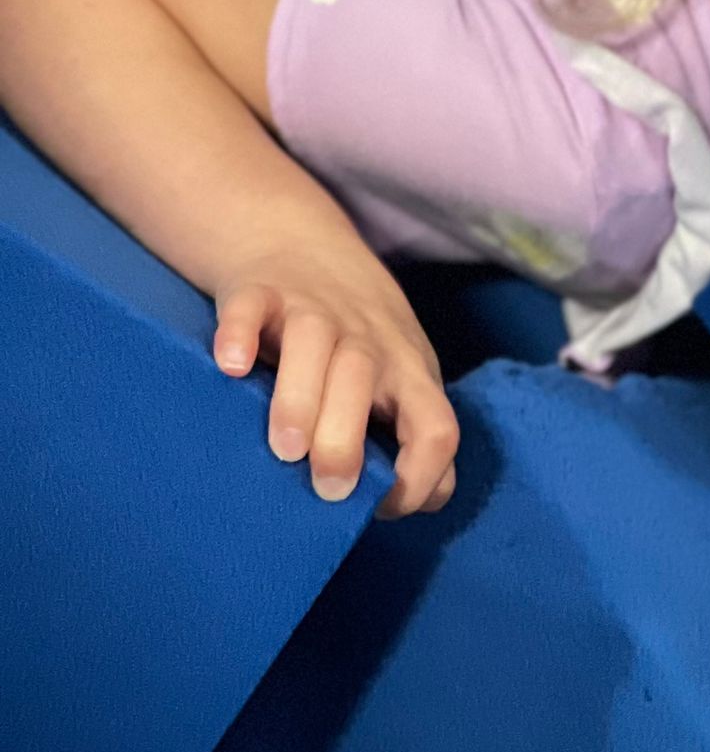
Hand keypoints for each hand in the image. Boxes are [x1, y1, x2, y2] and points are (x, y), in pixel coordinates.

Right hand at [210, 240, 458, 519]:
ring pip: (315, 344)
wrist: (301, 245)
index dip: (422, 472)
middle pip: (366, 380)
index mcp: (407, 372)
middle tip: (326, 486)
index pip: (437, 424)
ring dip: (301, 398)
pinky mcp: (262, 290)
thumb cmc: (358, 340)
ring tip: (285, 447)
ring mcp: (314, 310)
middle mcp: (366, 340)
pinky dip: (240, 334)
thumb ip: (404, 435)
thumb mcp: (397, 381)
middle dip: (347, 440)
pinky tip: (230, 368)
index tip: (381, 506)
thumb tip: (398, 504)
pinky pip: (251, 308)